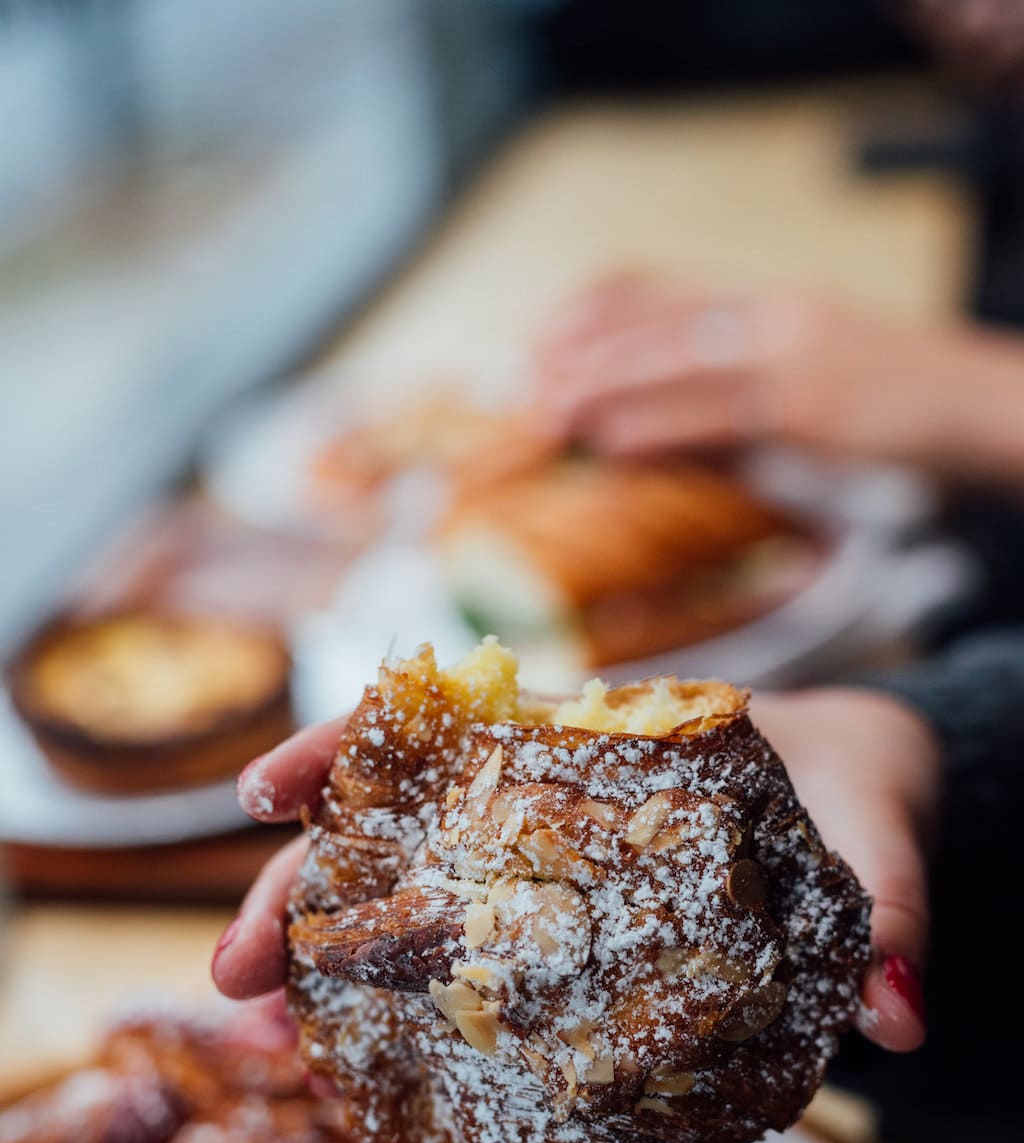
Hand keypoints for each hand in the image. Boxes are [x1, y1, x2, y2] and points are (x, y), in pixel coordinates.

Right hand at [213, 687, 937, 1051]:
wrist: (868, 812)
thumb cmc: (853, 786)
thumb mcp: (869, 821)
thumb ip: (882, 899)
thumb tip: (895, 1017)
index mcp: (594, 743)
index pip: (447, 729)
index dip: (344, 752)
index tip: (263, 793)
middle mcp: (546, 810)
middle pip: (396, 837)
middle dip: (301, 892)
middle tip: (231, 973)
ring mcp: (543, 885)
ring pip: (406, 912)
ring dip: (325, 971)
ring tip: (257, 1038)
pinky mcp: (563, 955)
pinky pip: (466, 983)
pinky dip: (401, 1023)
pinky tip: (347, 1077)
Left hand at [535, 273, 1023, 481]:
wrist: (984, 410)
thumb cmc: (901, 409)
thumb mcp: (815, 385)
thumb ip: (742, 402)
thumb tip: (666, 435)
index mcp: (772, 305)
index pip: (663, 293)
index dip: (595, 312)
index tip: (541, 336)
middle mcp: (774, 317)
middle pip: (656, 324)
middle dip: (582, 352)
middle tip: (521, 381)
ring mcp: (792, 357)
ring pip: (676, 365)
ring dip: (602, 390)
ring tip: (546, 412)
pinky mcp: (808, 409)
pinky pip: (715, 418)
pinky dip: (655, 429)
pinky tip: (610, 444)